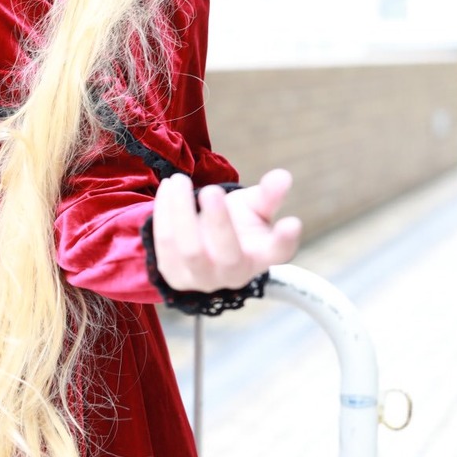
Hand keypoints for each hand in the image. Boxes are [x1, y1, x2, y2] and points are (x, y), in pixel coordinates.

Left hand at [152, 168, 301, 292]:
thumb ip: (268, 194)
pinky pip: (165, 243)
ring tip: (179, 180)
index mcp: (261, 256)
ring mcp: (202, 279)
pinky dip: (164, 213)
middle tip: (211, 190)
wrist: (202, 244)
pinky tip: (168, 188)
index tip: (292, 222)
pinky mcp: (173, 274)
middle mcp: (234, 273)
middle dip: (219, 222)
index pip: (278, 252)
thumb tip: (282, 177)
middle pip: (227, 254)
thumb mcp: (254, 207)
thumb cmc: (235, 224)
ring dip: (181, 212)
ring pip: (190, 250)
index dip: (285, 240)